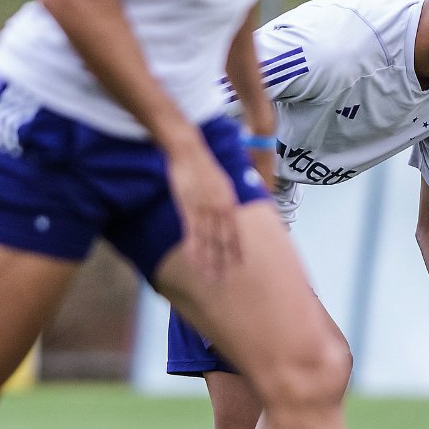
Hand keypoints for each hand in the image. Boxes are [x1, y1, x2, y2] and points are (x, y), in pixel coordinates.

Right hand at [166, 141, 241, 278]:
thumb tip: (230, 210)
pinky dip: (194, 247)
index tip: (239, 264)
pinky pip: (192, 232)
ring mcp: (204, 208)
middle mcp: (220, 207)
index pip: (235, 231)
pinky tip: (194, 260)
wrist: (189, 150)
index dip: (236, 249)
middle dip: (224, 260)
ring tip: (209, 275)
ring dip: (209, 259)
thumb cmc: (203, 166)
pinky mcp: (189, 207)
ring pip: (208, 239)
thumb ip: (226, 199)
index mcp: (229, 202)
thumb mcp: (222, 182)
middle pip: (223, 239)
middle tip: (224, 278)